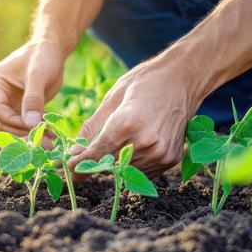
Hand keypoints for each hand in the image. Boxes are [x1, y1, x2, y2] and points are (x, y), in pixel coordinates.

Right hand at [0, 40, 63, 135]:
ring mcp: (11, 102)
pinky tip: (52, 131)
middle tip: (44, 141)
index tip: (33, 127)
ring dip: (31, 134)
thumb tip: (30, 124)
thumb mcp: (38, 75)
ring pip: (15, 127)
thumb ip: (33, 99)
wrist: (52, 50)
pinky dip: (38, 129)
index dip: (14, 122)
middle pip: (4, 123)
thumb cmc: (42, 56)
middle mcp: (0, 95)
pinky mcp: (23, 107)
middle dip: (23, 133)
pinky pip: (26, 124)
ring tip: (51, 139)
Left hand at [68, 57, 199, 179]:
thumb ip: (91, 129)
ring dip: (115, 163)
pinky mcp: (170, 160)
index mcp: (127, 123)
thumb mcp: (112, 98)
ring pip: (125, 171)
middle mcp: (145, 142)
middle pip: (109, 166)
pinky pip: (143, 172)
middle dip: (95, 162)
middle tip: (87, 154)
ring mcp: (160, 153)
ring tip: (118, 143)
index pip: (96, 155)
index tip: (68, 167)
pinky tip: (134, 146)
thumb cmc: (144, 83)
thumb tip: (73, 153)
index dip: (78, 164)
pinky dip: (133, 164)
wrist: (184, 79)